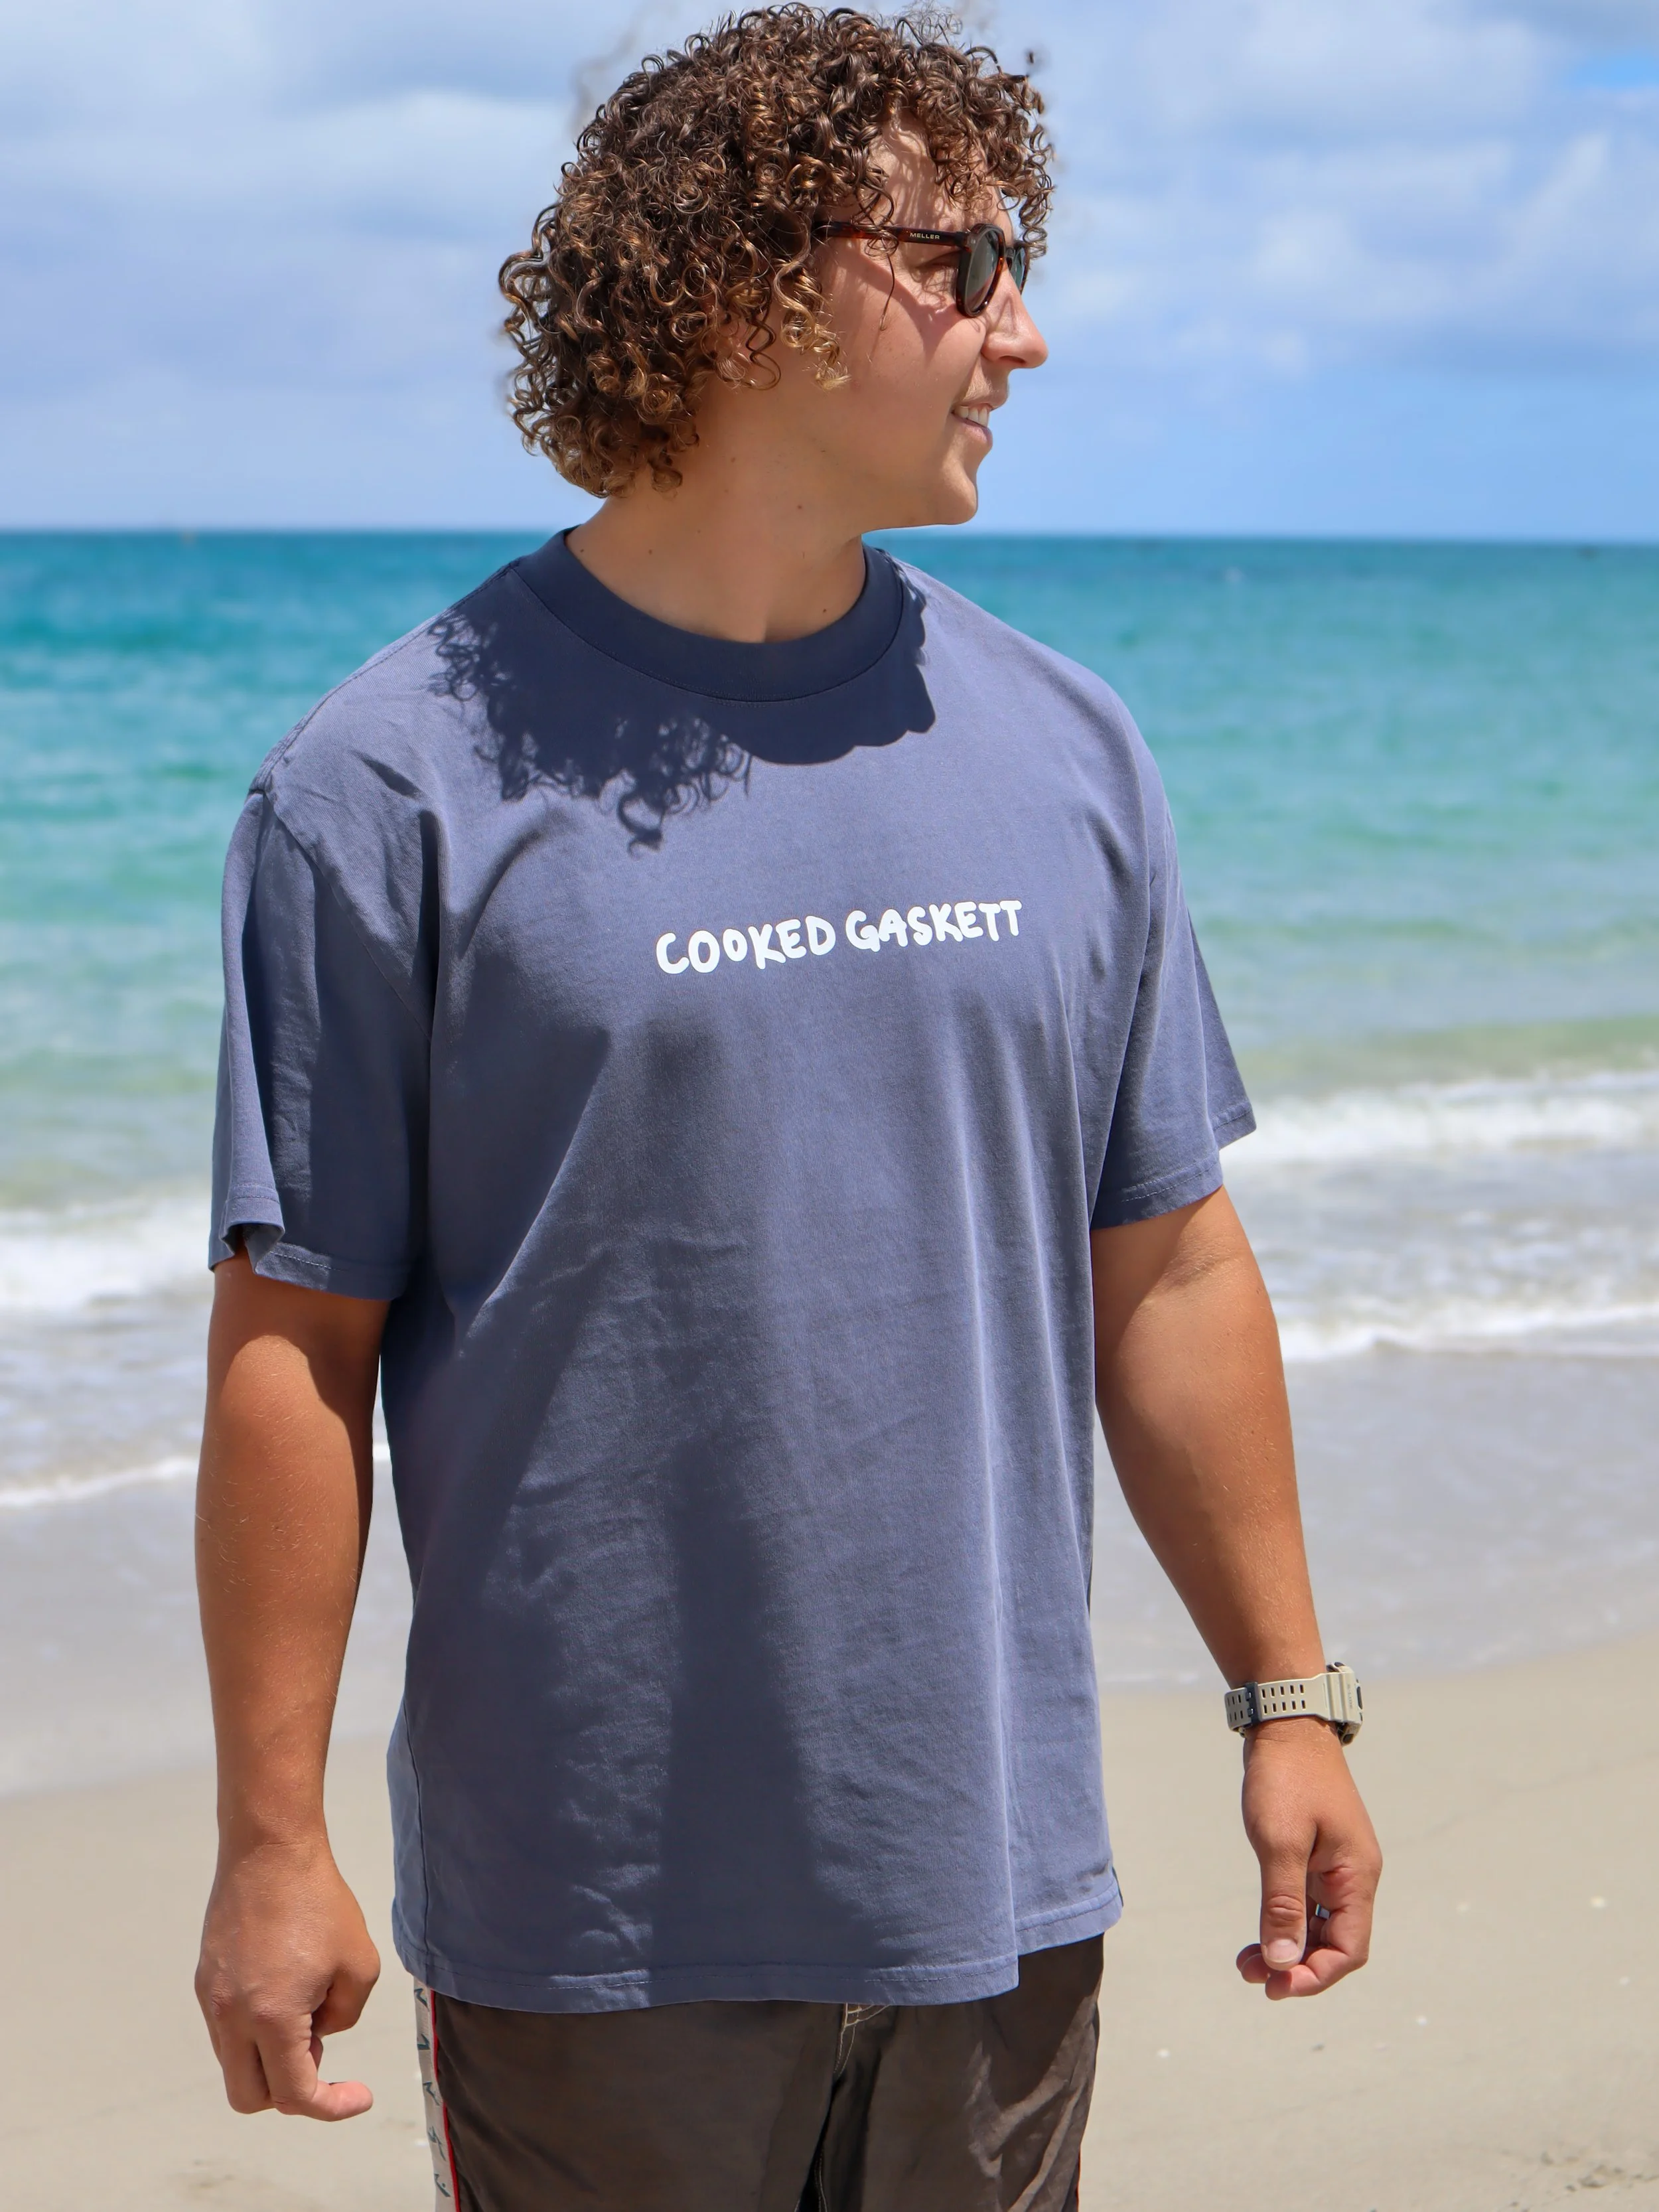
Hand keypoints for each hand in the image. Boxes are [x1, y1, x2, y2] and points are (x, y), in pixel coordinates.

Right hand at [196, 1835, 380, 2117]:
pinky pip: (228, 2031)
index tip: (360, 2096)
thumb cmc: (320, 1901)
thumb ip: (346, 2016)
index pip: (295, 2094)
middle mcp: (231, 2018)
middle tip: (324, 2048)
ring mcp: (213, 2000)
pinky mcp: (206, 1981)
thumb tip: (319, 2035)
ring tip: (308, 2005)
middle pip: (250, 2097)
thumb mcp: (360, 1964)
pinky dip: (256, 2031)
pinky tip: (285, 1987)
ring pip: (235, 2065)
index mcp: (271, 2018)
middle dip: (290, 2092)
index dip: (332, 2106)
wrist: (269, 1849)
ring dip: (272, 2058)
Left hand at [1235, 1719, 1380, 1998]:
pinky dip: (1285, 1921)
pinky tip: (1259, 1931)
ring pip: (1319, 1925)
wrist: (1286, 1722)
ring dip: (1288, 1948)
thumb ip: (1283, 1904)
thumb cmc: (1285, 1778)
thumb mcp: (1279, 1843)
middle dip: (1297, 1967)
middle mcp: (1353, 1876)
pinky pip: (1307, 1901)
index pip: (1350, 1950)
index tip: (1275, 1986)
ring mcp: (1335, 1864)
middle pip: (1335, 1943)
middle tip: (1252, 1976)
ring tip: (1246, 1963)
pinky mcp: (1316, 1853)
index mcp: (1356, 1877)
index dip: (1316, 1976)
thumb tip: (1285, 1962)